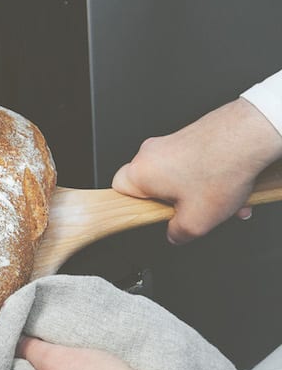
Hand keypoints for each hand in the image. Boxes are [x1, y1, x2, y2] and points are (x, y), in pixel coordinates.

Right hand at [111, 98, 281, 243]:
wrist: (249, 135)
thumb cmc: (220, 168)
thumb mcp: (195, 222)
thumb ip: (177, 234)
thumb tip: (175, 234)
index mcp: (140, 171)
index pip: (119, 194)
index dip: (135, 210)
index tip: (151, 218)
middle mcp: (152, 152)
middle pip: (154, 187)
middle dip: (178, 204)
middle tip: (194, 213)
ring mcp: (172, 141)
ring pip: (179, 178)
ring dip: (200, 194)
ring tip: (222, 202)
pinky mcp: (192, 136)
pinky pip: (194, 166)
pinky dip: (210, 179)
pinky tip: (230, 188)